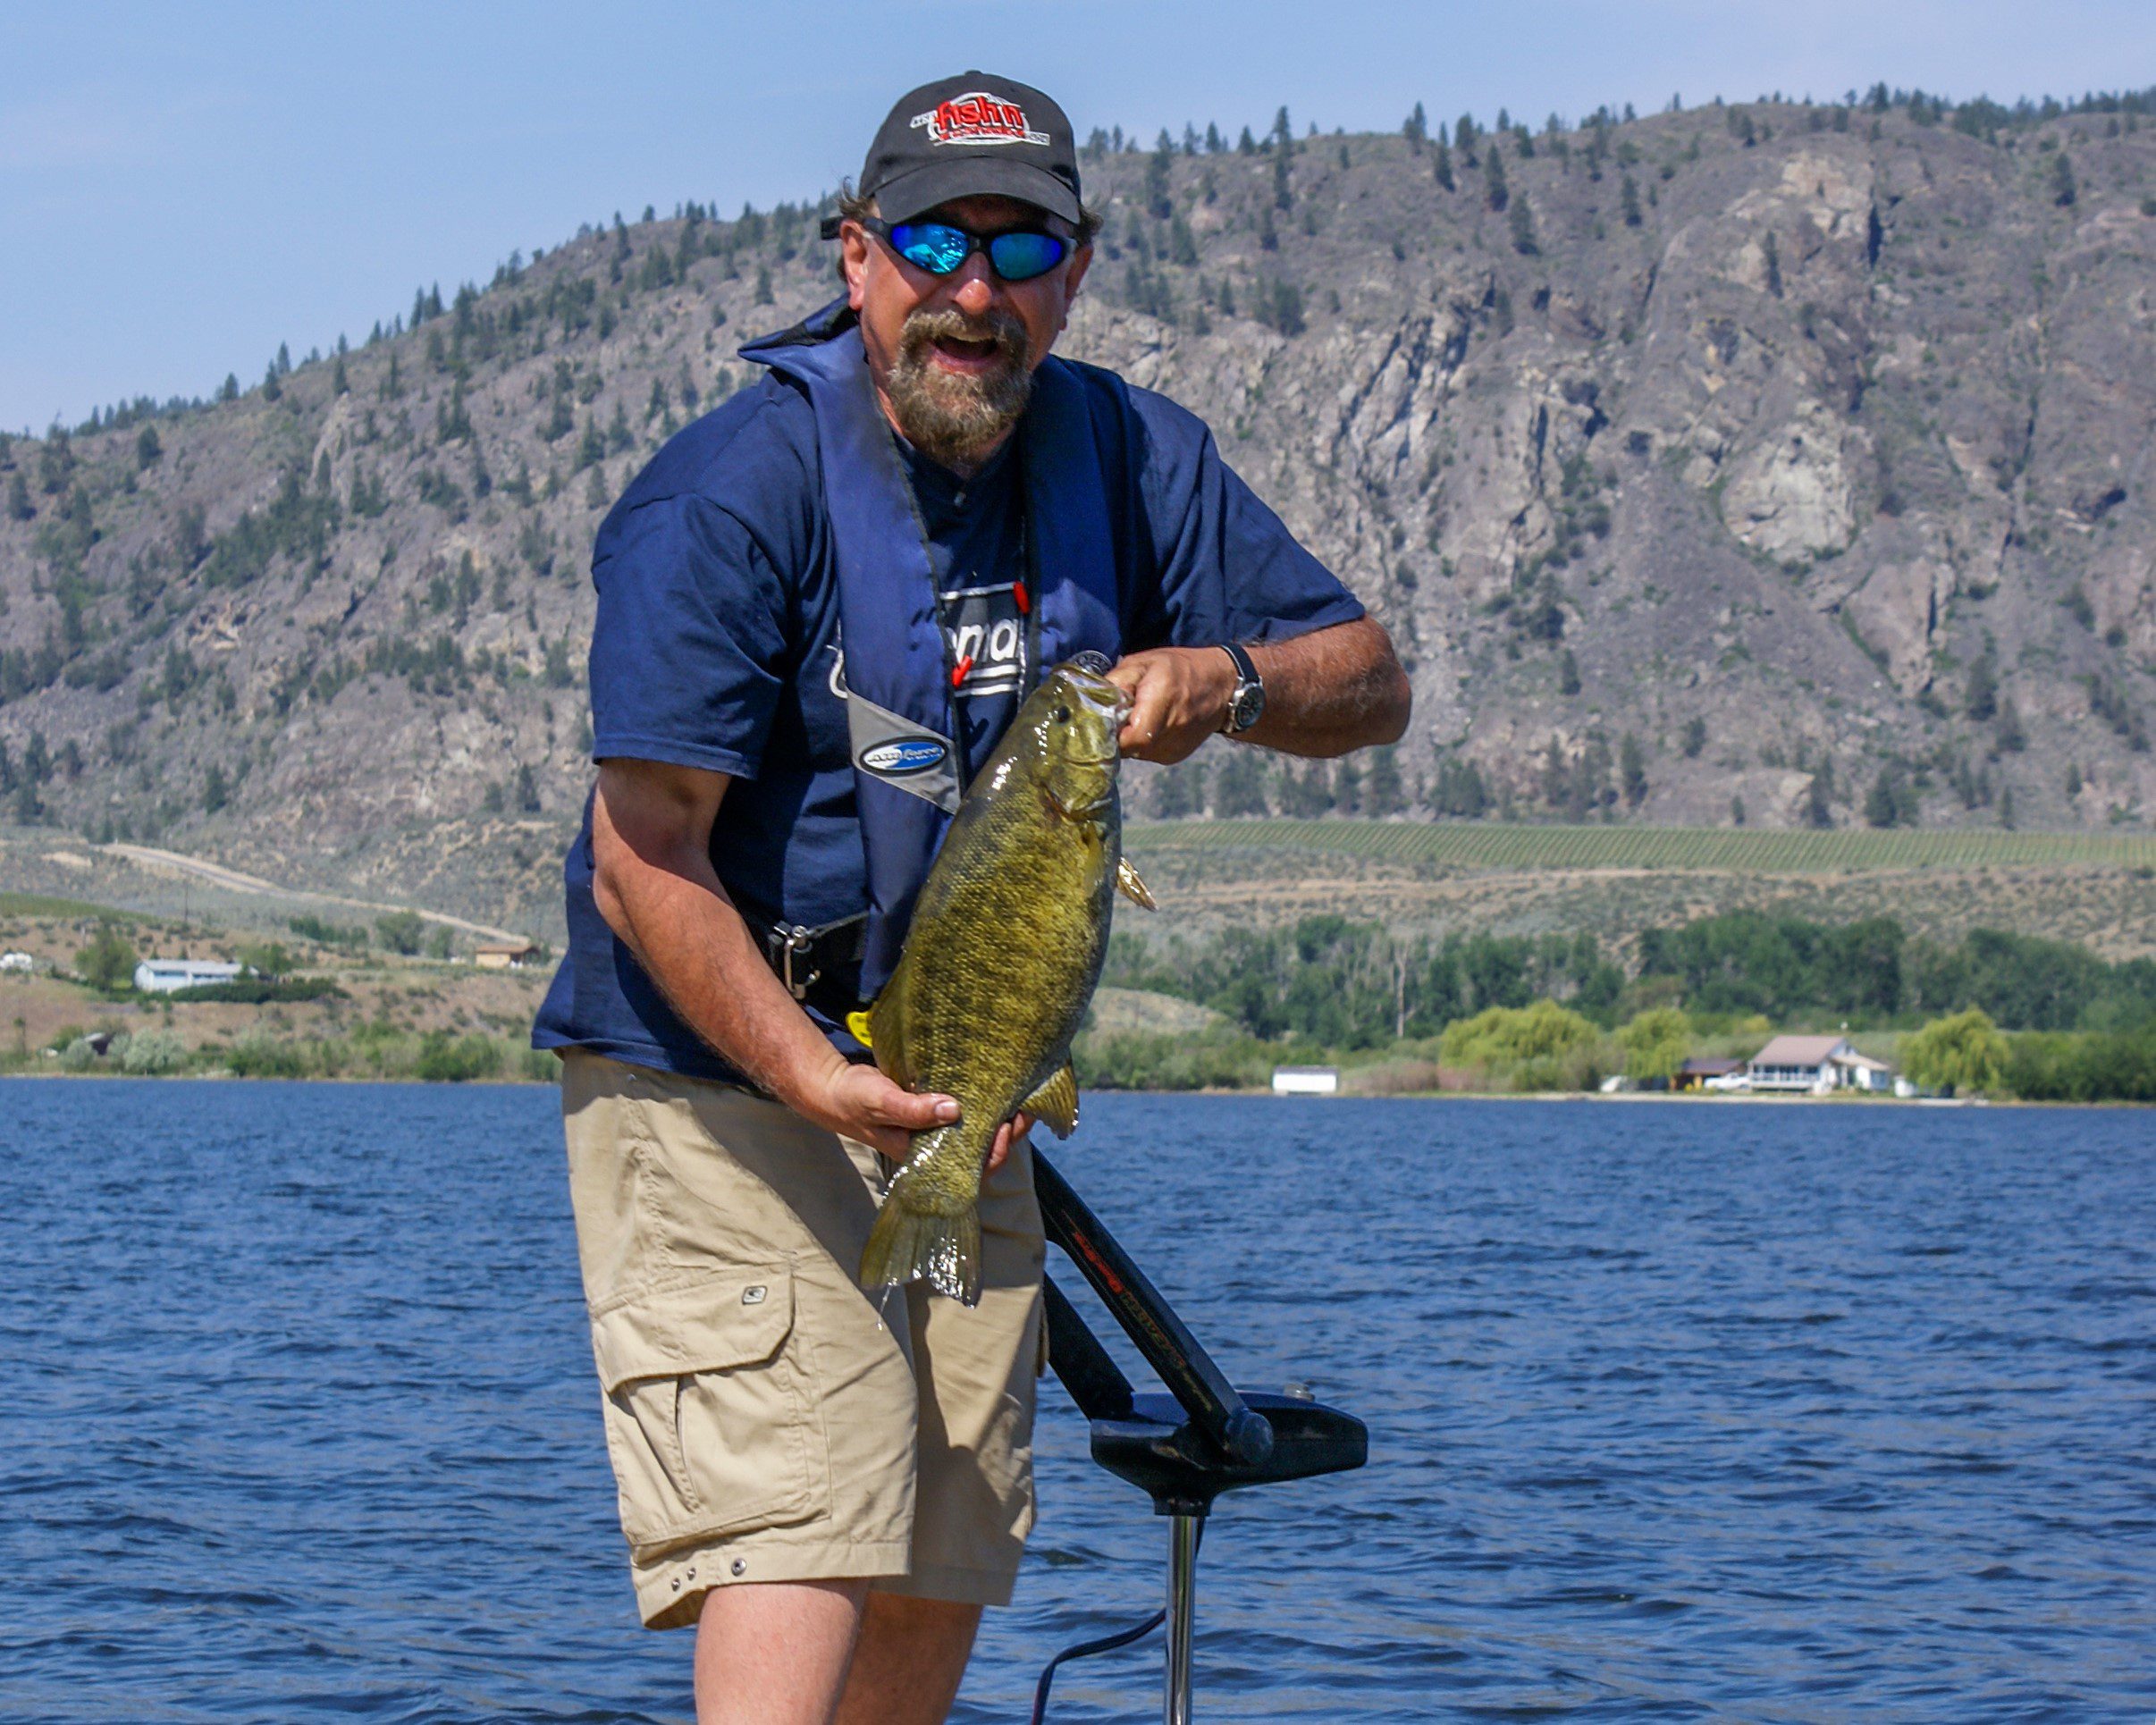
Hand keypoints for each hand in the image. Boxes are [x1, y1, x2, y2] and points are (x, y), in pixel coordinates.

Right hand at [794, 1056, 1028, 1171]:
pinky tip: (998, 1090)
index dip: (994, 1151)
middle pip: (981, 1153)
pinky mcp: (935, 1112)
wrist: (834, 1090)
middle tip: (1023, 1110)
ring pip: (978, 1134)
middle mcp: (935, 1149)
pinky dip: (985, 1106)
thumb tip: (952, 1110)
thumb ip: (913, 1110)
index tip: (1005, 1126)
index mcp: (925, 1157)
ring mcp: (936, 1131)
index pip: (970, 1168)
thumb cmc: (855, 1101)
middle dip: (1007, 1134)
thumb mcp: (881, 1103)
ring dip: (1001, 1121)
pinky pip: (967, 1115)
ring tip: (1020, 1099)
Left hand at [1105, 647, 1236, 763]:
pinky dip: (1142, 742)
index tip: (1105, 719)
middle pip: (1127, 747)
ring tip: (1138, 716)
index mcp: (1161, 703)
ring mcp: (1173, 749)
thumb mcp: (1144, 662)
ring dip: (1129, 737)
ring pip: (1135, 753)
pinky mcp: (1174, 756)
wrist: (1223, 686)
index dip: (1111, 733)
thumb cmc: (1180, 668)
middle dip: (1117, 733)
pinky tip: (1151, 724)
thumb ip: (1117, 681)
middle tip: (1119, 714)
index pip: (1127, 738)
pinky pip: (1147, 754)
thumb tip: (1092, 700)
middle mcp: (1170, 731)